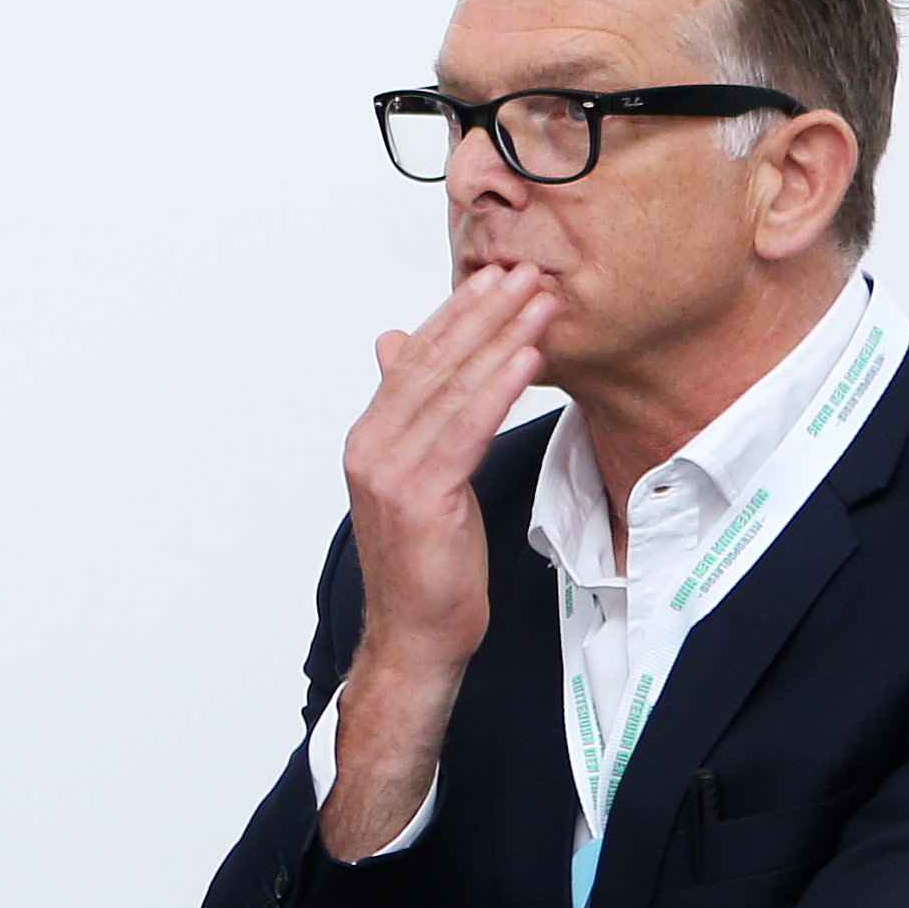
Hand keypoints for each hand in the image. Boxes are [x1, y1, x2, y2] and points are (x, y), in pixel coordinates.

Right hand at [342, 264, 551, 676]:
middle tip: (524, 272)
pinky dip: (499, 387)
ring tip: (539, 302)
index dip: (455, 314)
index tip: (495, 278)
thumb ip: (408, 414)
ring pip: (452, 389)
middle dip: (482, 314)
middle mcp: (371, 448)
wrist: (415, 635)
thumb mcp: (417, 477)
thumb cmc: (425, 564)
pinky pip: (466, 428)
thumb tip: (393, 345)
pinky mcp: (419, 496)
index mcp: (369, 439)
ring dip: (500, 339)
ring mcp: (390, 472)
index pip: (414, 360)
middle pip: (433, 364)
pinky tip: (528, 357)